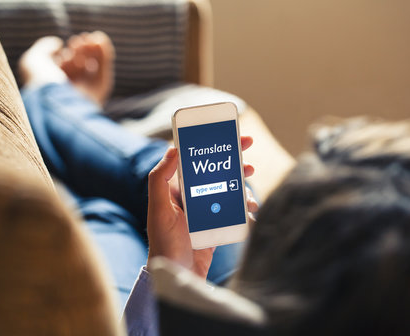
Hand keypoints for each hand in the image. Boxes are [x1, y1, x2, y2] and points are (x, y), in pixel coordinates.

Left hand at [147, 136, 256, 278]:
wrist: (178, 276)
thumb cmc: (164, 244)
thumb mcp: (158, 210)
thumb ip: (159, 179)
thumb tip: (173, 149)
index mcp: (176, 188)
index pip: (194, 158)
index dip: (210, 143)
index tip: (226, 134)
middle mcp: (191, 195)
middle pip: (215, 169)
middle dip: (232, 158)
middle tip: (248, 151)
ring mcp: (205, 209)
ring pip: (228, 187)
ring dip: (241, 183)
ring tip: (250, 186)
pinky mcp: (216, 223)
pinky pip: (233, 208)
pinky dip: (244, 205)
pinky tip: (250, 209)